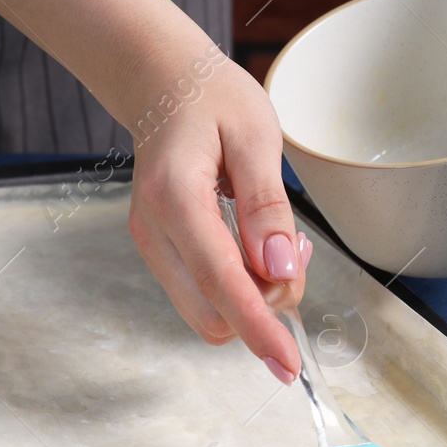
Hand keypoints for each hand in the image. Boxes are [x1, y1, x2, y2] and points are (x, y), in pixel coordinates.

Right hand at [125, 58, 311, 383]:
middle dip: (266, 304)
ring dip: (254, 297)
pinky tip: (256, 246)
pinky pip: (204, 294)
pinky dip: (238, 287)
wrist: (162, 83)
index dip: (259, 327)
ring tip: (277, 240)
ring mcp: (151, 245)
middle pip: (213, 312)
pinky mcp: (160, 252)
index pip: (221, 281)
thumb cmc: (211, 99)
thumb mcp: (255, 135)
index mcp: (175, 197)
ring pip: (208, 312)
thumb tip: (281, 270)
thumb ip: (267, 205)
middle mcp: (153, 231)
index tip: (288, 363)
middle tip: (295, 248)